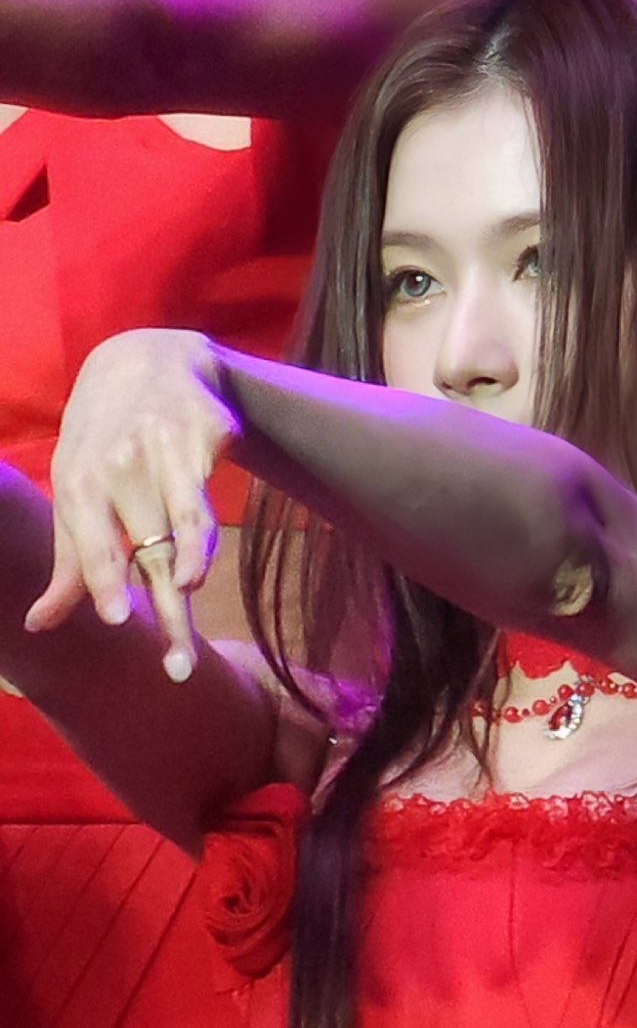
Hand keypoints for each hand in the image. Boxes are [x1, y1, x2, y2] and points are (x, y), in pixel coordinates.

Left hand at [31, 329, 238, 679]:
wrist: (149, 361)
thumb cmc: (103, 441)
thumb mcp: (74, 492)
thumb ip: (68, 563)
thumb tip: (37, 626)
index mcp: (79, 481)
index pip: (94, 540)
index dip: (106, 578)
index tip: (118, 619)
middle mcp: (120, 464)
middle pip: (147, 551)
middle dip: (167, 610)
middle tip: (178, 665)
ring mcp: (166, 448)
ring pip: (187, 527)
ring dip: (193, 569)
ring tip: (193, 602)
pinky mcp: (207, 437)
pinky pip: (208, 503)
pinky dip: (206, 540)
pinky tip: (203, 567)